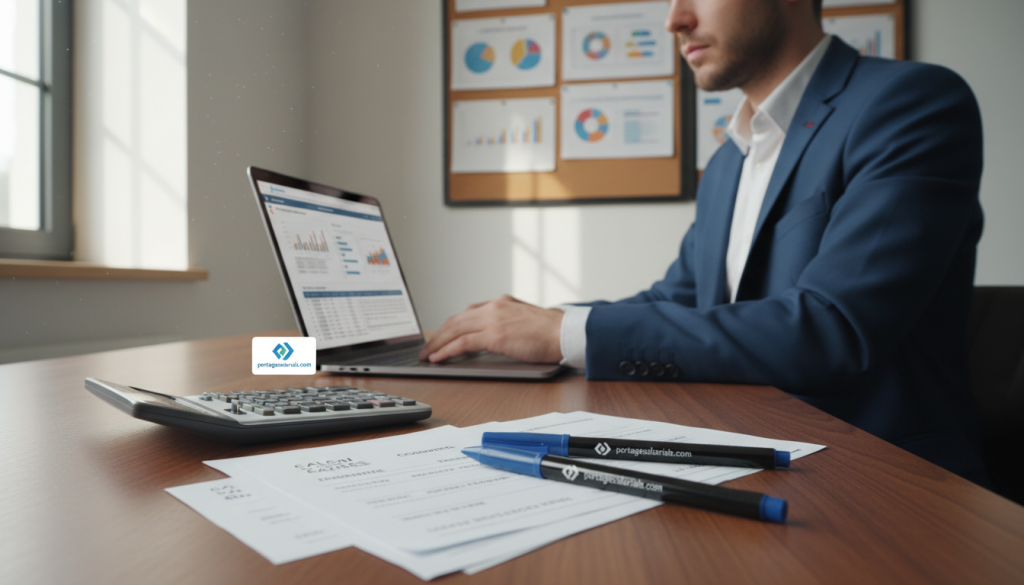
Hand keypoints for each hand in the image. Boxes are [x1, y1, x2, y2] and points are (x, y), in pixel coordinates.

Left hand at [418, 295, 563, 363]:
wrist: (564, 332)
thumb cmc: (552, 331)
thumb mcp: (526, 319)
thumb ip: (509, 321)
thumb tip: (498, 333)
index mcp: (501, 303)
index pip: (468, 313)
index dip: (452, 326)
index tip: (443, 335)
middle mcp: (493, 307)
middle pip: (456, 320)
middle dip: (439, 335)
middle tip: (428, 347)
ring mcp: (493, 319)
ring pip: (455, 329)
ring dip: (438, 343)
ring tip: (428, 355)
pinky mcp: (494, 335)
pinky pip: (462, 343)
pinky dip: (447, 350)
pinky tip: (438, 358)